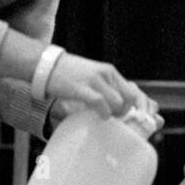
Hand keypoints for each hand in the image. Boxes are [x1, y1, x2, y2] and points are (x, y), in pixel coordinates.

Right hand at [45, 52, 159, 122]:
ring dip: (114, 114)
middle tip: (116, 118)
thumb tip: (118, 106)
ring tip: (105, 116)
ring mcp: (94, 80)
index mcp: (111, 72)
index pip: (134, 91)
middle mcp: (106, 74)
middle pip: (129, 98)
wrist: (46, 65)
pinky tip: (99, 115)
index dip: (138, 108)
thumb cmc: (69, 75)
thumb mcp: (94, 77)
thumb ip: (107, 87)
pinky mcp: (82, 87)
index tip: (135, 119)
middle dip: (126, 112)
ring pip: (117, 102)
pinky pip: (100, 102)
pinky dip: (103, 112)